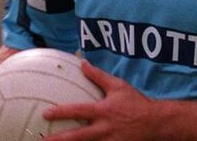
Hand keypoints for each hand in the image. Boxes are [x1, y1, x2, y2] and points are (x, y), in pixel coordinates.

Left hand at [42, 60, 161, 140]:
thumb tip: (82, 63)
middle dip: (58, 140)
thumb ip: (98, 76)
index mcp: (103, 111)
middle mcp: (104, 129)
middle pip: (77, 137)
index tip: (46, 113)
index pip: (79, 111)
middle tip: (42, 140)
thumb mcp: (118, 86)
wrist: (155, 122)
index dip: (61, 112)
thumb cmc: (135, 102)